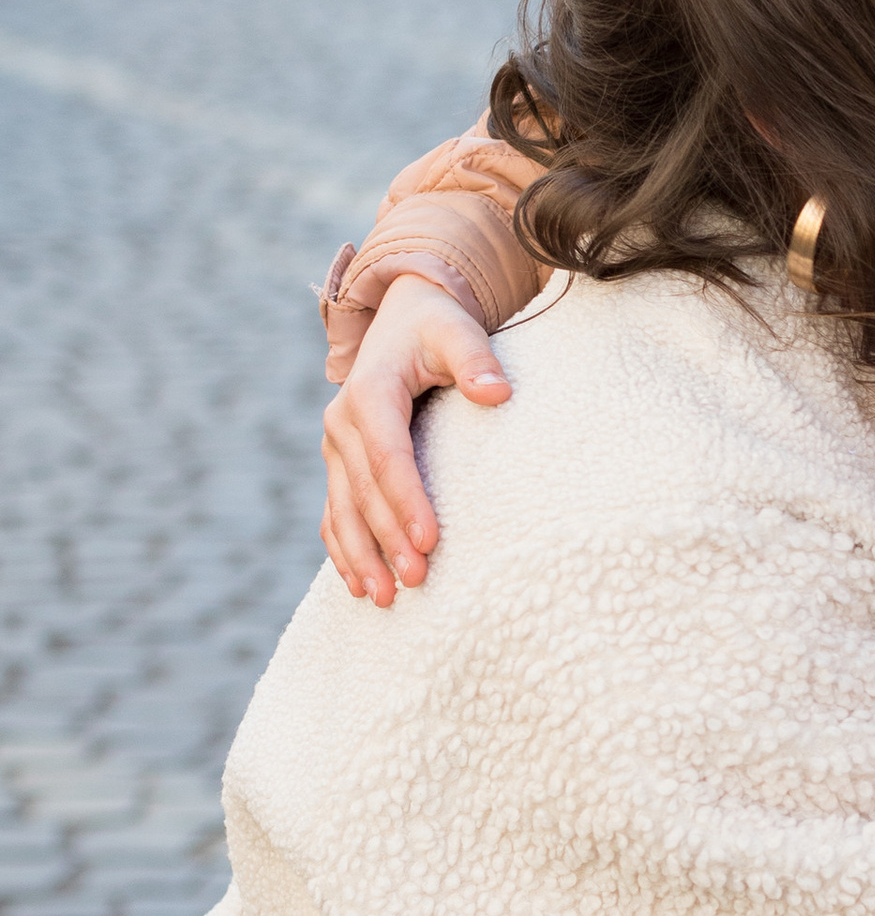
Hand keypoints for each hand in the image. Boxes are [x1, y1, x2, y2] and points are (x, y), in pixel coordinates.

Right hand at [321, 276, 511, 605]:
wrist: (402, 317)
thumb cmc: (437, 328)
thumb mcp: (457, 331)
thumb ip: (476, 359)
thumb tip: (498, 393)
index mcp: (370, 392)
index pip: (387, 455)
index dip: (406, 499)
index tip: (430, 540)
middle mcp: (342, 422)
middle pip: (363, 491)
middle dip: (386, 539)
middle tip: (416, 581)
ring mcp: (335, 446)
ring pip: (342, 509)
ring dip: (360, 556)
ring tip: (383, 598)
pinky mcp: (339, 463)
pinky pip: (335, 512)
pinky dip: (343, 549)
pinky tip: (358, 585)